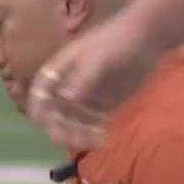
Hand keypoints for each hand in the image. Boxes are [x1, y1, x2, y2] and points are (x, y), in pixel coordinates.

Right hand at [26, 14, 162, 151]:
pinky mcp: (103, 107)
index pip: (40, 92)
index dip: (38, 108)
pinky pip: (93, 125)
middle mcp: (68, 87)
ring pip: (73, 123)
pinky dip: (94, 135)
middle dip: (58, 127)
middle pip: (55, 112)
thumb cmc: (116, 41)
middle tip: (68, 140)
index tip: (41, 123)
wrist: (146, 39)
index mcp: (60, 70)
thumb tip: (65, 99)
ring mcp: (85, 98)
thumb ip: (82, 78)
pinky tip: (102, 141)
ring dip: (77, 135)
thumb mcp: (97, 58)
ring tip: (90, 143)